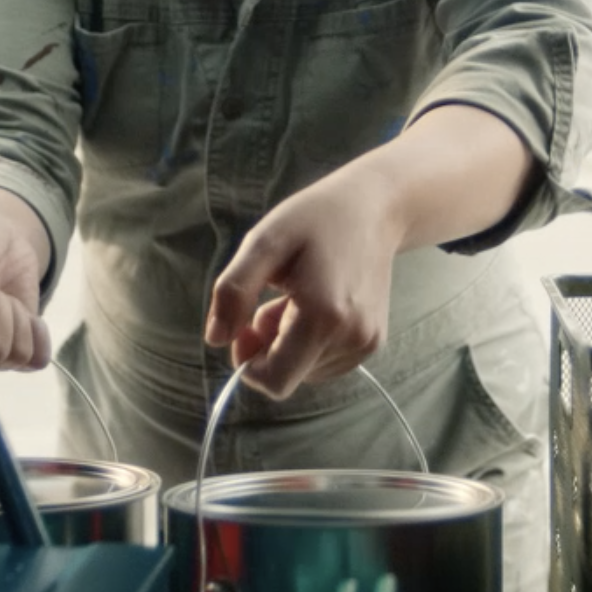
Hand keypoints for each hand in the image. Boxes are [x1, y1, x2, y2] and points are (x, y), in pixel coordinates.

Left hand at [205, 171, 404, 398]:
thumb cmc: (315, 220)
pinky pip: (324, 363)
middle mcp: (351, 338)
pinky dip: (311, 342)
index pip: (275, 381)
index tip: (245, 327)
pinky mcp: (373, 343)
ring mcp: (366, 344)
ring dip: (289, 343)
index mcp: (323, 316)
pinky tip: (318, 305)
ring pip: (305, 371)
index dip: (249, 364)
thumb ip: (234, 292)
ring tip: (298, 298)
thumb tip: (216, 340)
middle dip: (268, 347)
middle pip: (288, 376)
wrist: (374, 209)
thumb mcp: (264, 242)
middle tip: (274, 300)